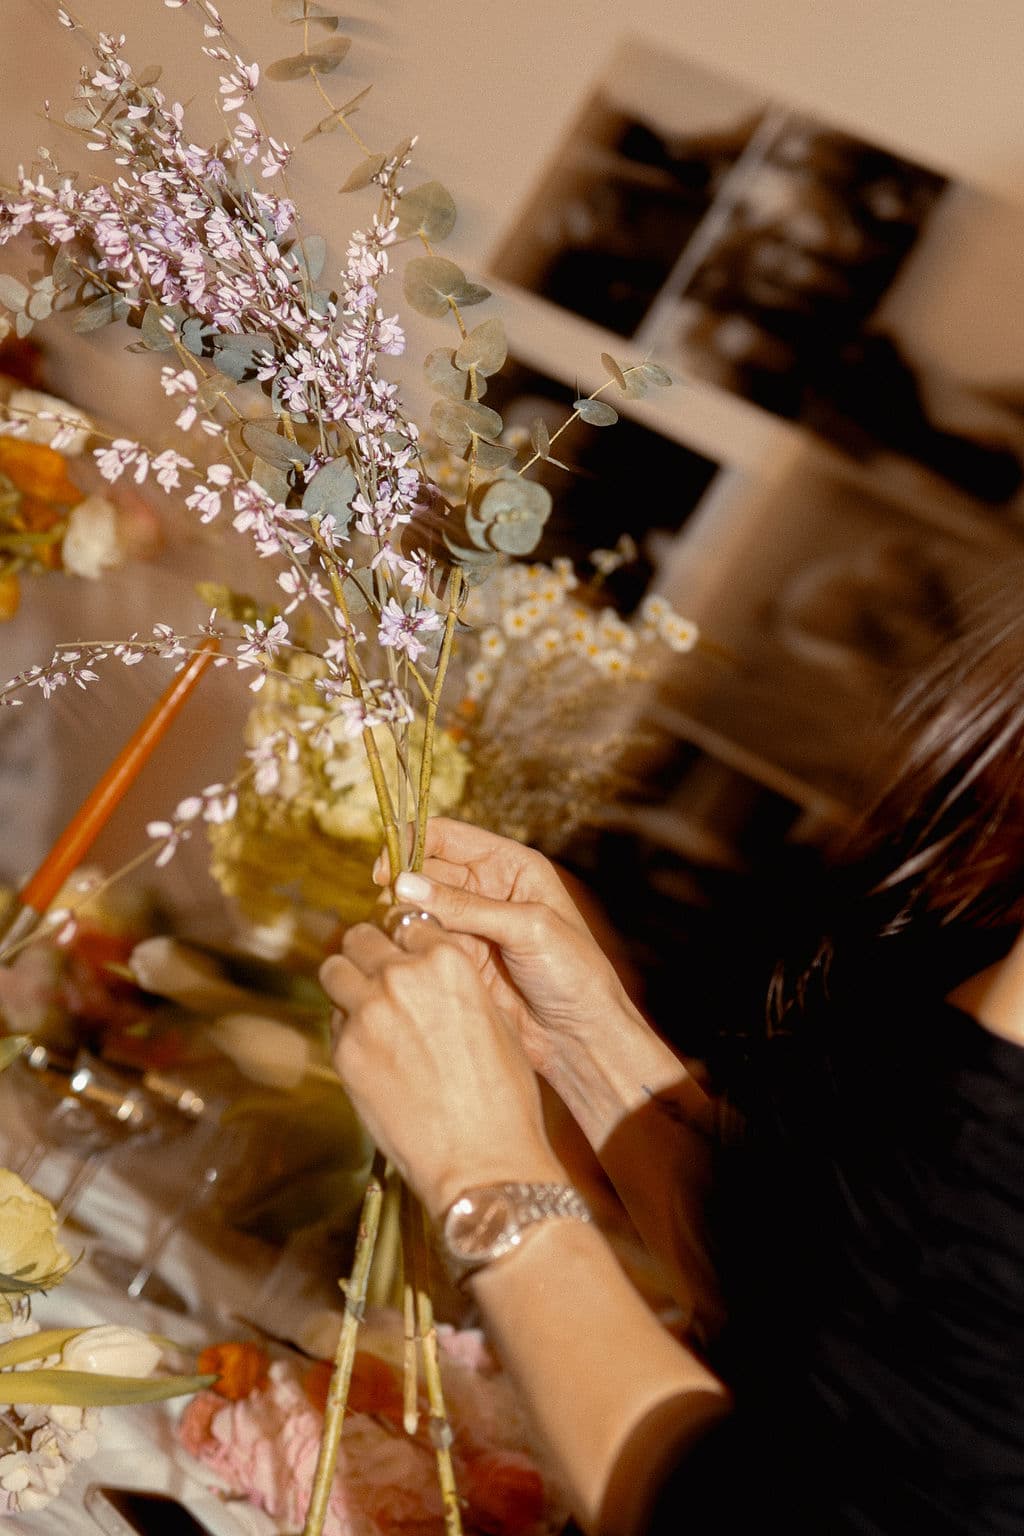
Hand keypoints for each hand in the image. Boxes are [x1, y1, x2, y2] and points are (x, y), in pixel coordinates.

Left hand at [319, 913, 563, 1219]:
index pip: (407, 923)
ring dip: (346, 981)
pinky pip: (333, 1022)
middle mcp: (401, 977)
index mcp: (447, 961)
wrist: (481, 1159)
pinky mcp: (345, 1051)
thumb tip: (434, 976)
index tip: (401, 950)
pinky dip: (346, 1028)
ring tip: (362, 1004)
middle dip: (368, 952)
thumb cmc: (503, 1097)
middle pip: (362, 937)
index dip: (404, 938)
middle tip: (374, 973)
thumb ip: (457, 986)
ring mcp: (368, 1012)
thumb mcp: (497, 1022)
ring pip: (334, 970)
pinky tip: (370, 1051)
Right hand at [374, 819, 644, 1079]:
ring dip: (401, 917)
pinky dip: (406, 945)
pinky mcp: (458, 959)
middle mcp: (487, 889)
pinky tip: (402, 956)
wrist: (581, 1036)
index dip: (411, 842)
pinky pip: (420, 942)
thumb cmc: (574, 973)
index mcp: (511, 865)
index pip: (448, 836)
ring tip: (400, 936)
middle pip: (426, 870)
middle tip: (391, 910)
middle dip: (403, 884)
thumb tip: (403, 884)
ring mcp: (470, 925)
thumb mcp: (527, 929)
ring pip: (417, 907)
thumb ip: (466, 906)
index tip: (386, 868)